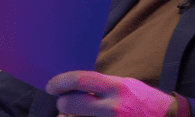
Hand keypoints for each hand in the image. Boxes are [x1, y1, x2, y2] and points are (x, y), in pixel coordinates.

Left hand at [46, 71, 173, 116]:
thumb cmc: (143, 100)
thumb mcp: (125, 84)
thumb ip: (101, 85)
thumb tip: (73, 86)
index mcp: (116, 87)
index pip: (80, 80)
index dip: (60, 82)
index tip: (50, 86)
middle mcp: (113, 107)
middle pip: (71, 105)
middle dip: (62, 104)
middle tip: (63, 103)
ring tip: (74, 115)